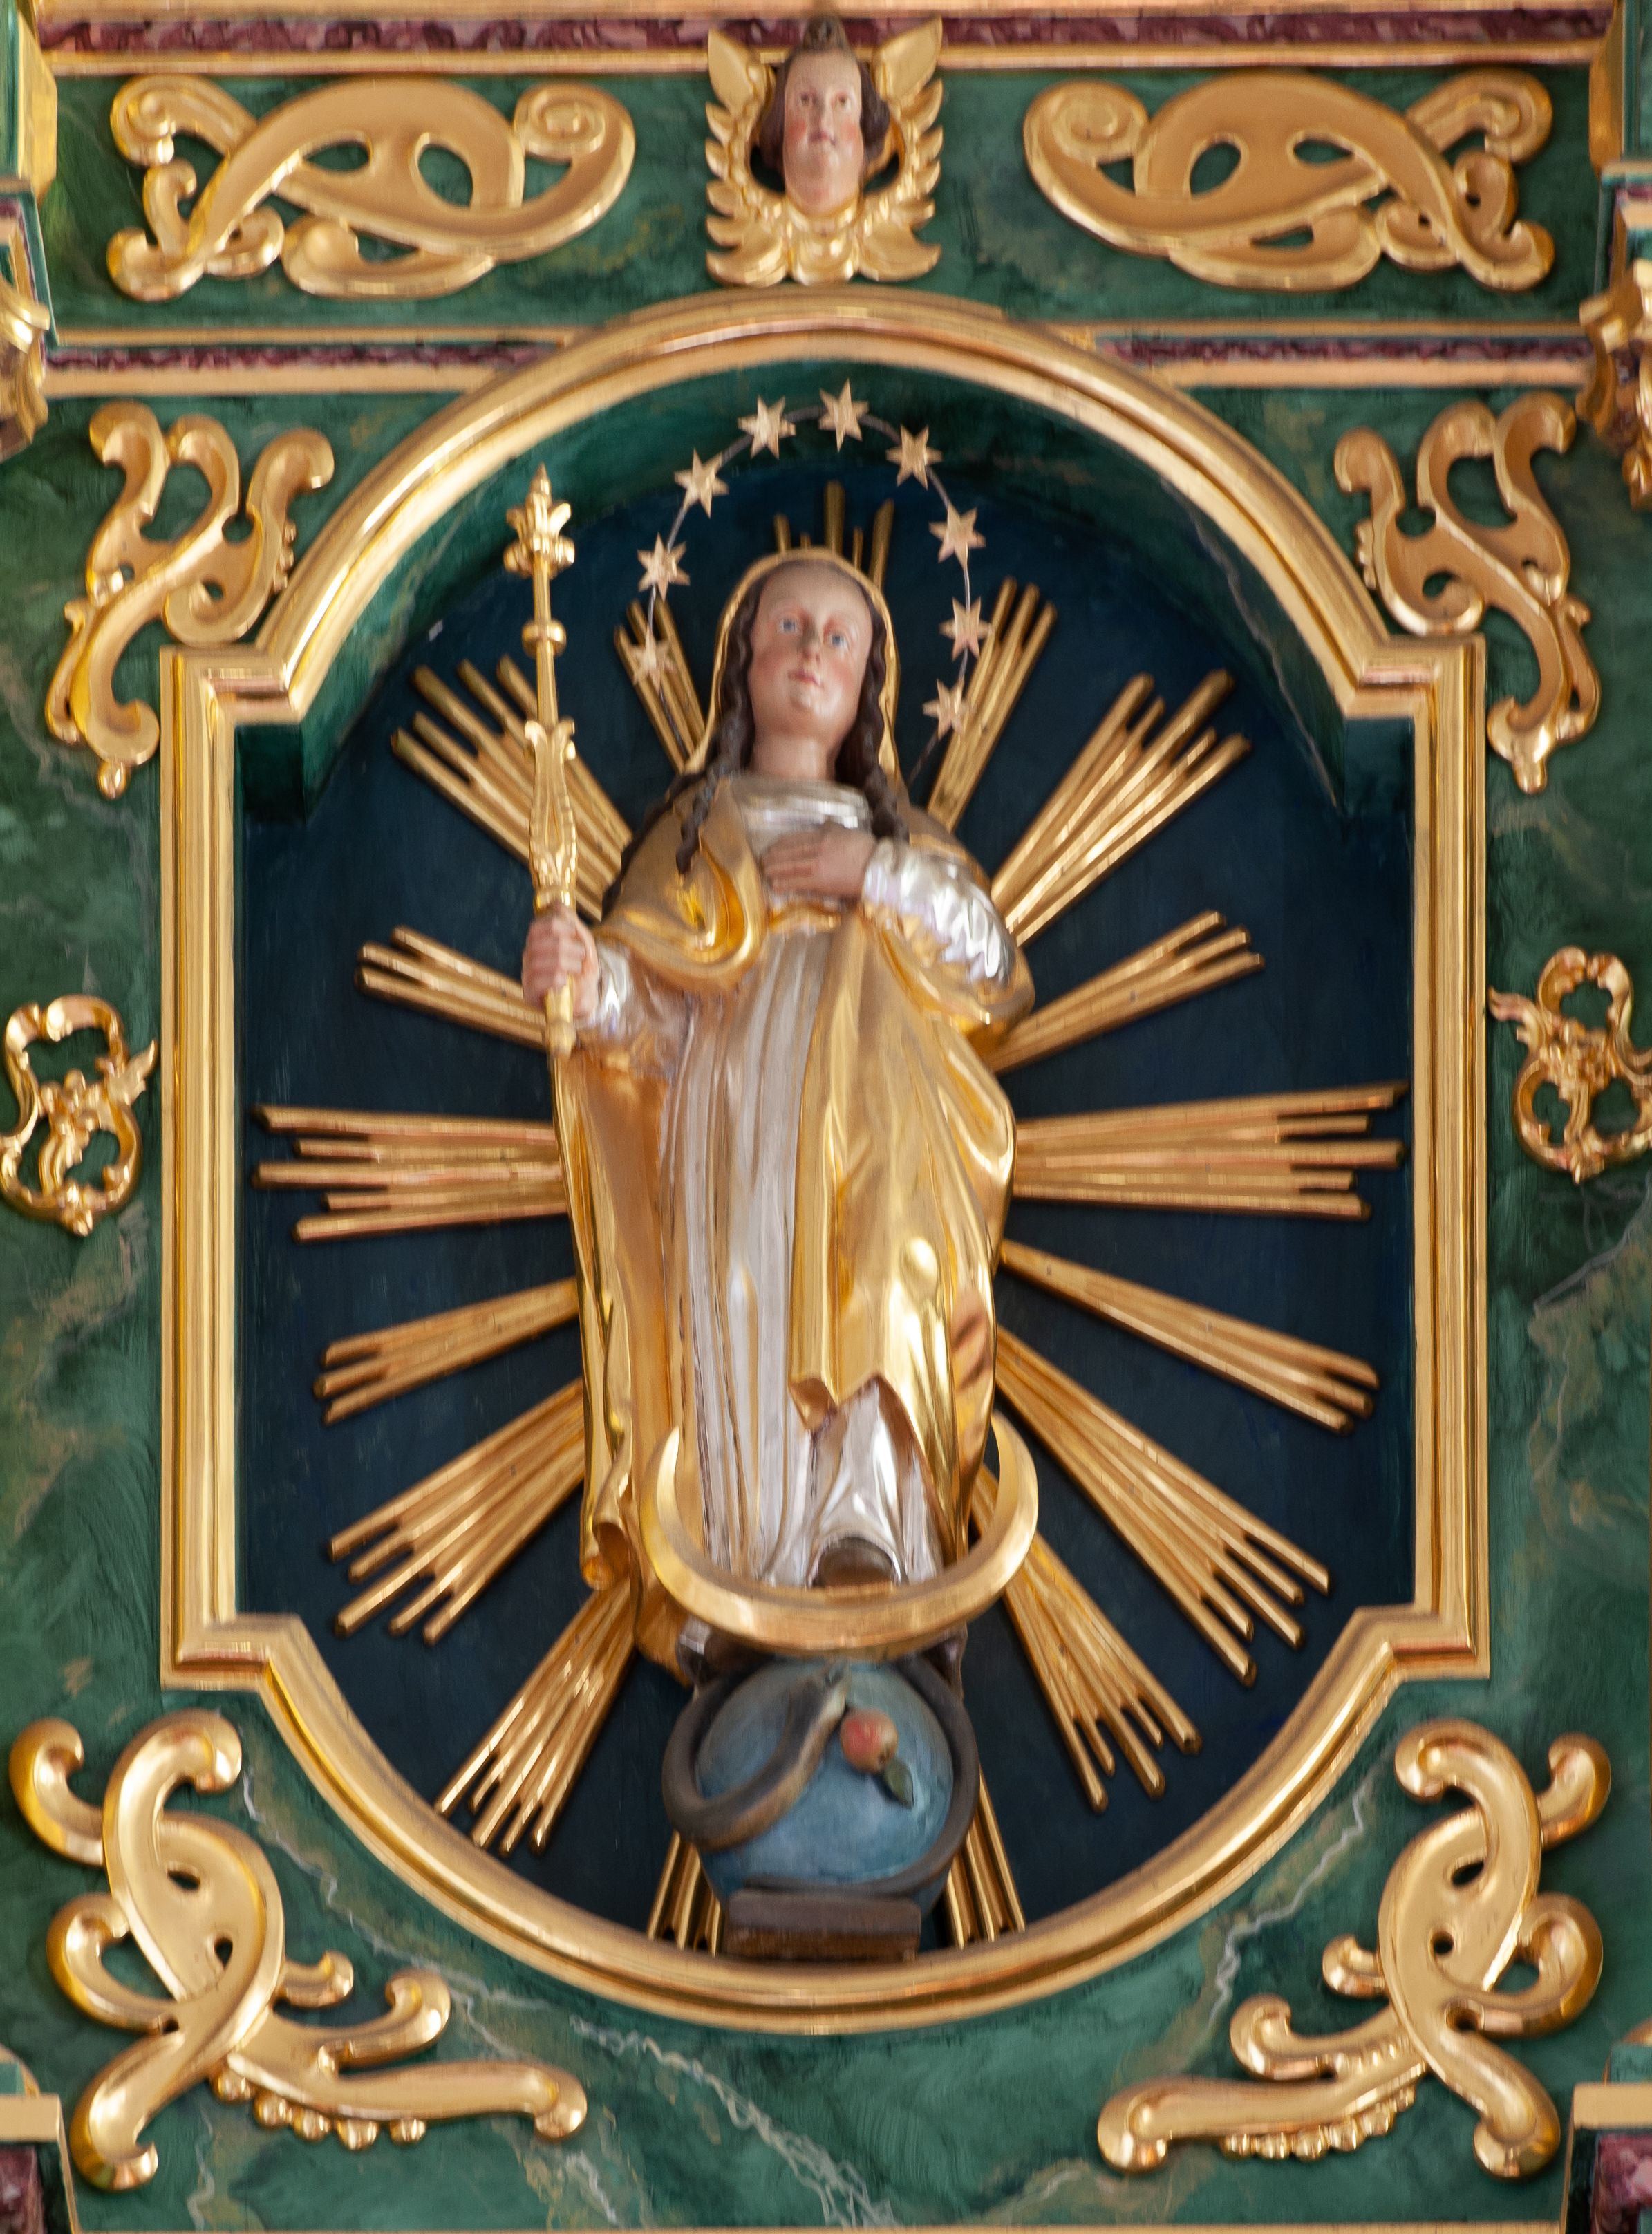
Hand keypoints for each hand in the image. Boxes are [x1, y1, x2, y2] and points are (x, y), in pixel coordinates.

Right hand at [522, 907, 600, 1022]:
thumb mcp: (583, 945)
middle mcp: (528, 956)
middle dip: (569, 947)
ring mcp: (527, 974)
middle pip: (543, 942)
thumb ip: (572, 924)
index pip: (537, 927)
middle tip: (580, 955)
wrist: (586, 999)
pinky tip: (565, 982)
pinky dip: (558, 979)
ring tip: (576, 969)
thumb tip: (557, 904)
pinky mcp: (529, 993)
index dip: (557, 926)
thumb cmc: (581, 971)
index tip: (573, 932)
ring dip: (569, 964)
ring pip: (544, 960)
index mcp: (538, 942)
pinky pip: (540, 980)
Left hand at [762, 829, 875, 901]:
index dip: (780, 844)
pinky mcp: (821, 881)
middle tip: (762, 861)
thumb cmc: (866, 850)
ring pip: (790, 866)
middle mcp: (818, 848)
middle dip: (773, 857)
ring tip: (765, 873)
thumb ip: (832, 828)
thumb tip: (824, 824)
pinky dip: (785, 883)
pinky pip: (798, 882)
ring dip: (775, 870)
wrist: (878, 868)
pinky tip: (775, 885)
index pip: (796, 839)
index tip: (771, 848)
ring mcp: (818, 865)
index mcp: (824, 835)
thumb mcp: (847, 832)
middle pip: (790, 852)